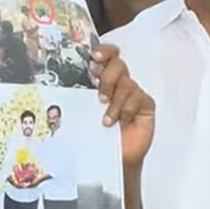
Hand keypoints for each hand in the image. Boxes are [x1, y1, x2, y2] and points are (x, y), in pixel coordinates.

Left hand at [92, 44, 154, 168]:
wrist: (113, 157)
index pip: (107, 55)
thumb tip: (63, 78)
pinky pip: (138, 98)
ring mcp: (133, 92)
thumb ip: (80, 92)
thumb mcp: (83, 109)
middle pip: (118, 65)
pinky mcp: (146, 104)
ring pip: (127, 83)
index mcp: (102, 78)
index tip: (94, 57)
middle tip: (100, 97)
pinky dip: (128, 110)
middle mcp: (119, 82)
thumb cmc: (95, 132)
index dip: (104, 51)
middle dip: (108, 78)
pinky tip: (121, 123)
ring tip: (106, 120)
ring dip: (115, 102)